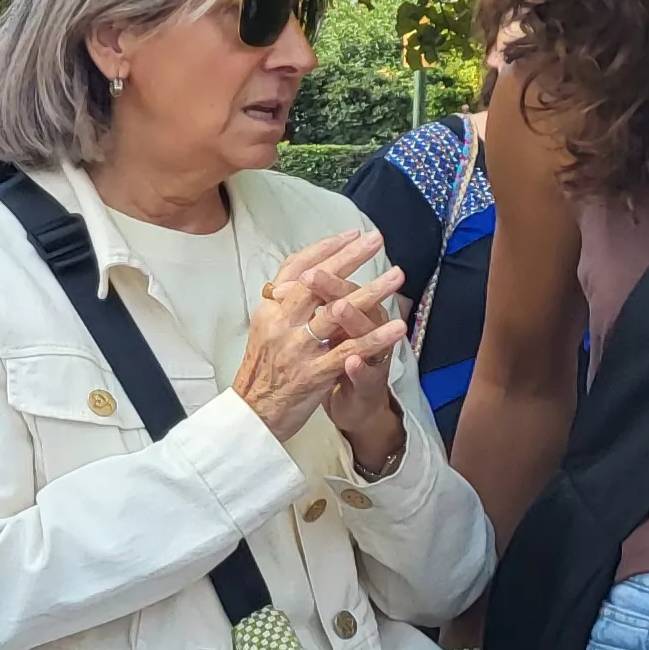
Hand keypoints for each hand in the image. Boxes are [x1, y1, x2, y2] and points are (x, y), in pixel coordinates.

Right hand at [229, 231, 402, 441]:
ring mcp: (297, 349)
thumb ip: (284, 303)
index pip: (294, 269)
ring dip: (369, 293)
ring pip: (335, 314)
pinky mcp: (313, 373)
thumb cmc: (263, 370)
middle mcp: (280, 324)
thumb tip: (307, 273)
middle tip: (376, 240)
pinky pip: (349, 352)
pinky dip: (374, 339)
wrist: (252, 415)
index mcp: (269, 311)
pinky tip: (397, 327)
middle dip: (349, 258)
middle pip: (316, 283)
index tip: (350, 234)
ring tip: (396, 276)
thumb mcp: (265, 329)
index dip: (323, 249)